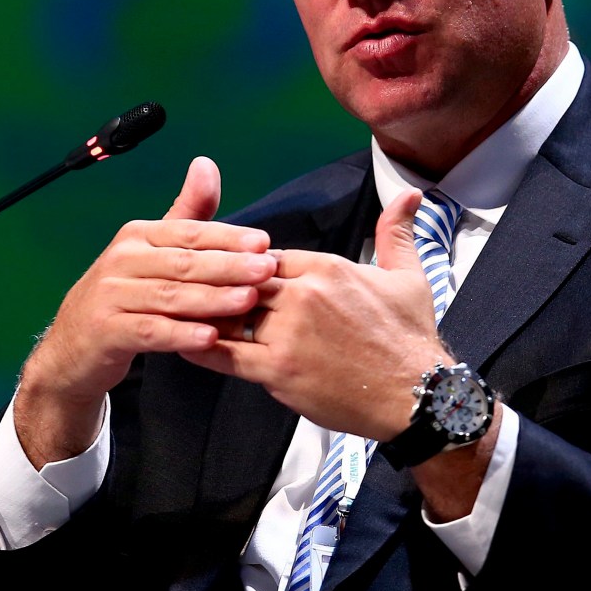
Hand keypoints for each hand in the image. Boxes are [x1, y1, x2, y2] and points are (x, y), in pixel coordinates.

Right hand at [15, 156, 276, 465]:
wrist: (74, 345)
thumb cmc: (127, 294)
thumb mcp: (154, 252)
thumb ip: (187, 214)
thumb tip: (206, 163)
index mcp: (137, 236)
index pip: (188, 233)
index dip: (227, 237)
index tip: (264, 243)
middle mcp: (121, 260)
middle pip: (183, 263)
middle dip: (229, 266)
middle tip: (267, 270)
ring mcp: (110, 295)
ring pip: (170, 296)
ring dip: (212, 299)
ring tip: (248, 300)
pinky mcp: (106, 331)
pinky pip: (149, 332)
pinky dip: (181, 335)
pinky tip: (210, 338)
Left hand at [182, 188, 447, 438]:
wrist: (417, 395)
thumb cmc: (410, 338)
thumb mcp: (408, 277)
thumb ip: (396, 232)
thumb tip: (410, 195)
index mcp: (326, 268)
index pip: (266, 256)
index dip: (245, 263)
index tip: (229, 267)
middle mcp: (303, 295)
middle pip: (241, 279)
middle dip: (218, 284)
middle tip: (189, 285)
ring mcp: (288, 333)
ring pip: (230, 314)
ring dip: (204, 312)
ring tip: (174, 310)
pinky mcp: (279, 370)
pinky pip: (226, 353)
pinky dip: (201, 345)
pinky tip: (181, 340)